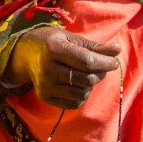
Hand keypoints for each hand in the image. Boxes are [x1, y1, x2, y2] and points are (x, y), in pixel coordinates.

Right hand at [5, 26, 119, 108]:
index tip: (113, 62)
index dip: (105, 63)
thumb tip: (118, 50)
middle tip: (100, 67)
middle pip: (86, 79)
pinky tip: (77, 84)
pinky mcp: (45, 97)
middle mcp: (48, 69)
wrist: (24, 54)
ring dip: (91, 85)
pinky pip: (74, 103)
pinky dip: (82, 95)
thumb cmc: (51, 42)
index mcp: (54, 49)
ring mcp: (45, 85)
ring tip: (87, 75)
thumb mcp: (70, 38)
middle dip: (100, 73)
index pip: (87, 61)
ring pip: (82, 93)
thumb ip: (94, 46)